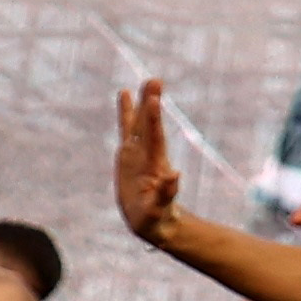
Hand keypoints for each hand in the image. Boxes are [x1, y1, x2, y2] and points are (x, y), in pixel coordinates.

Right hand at [113, 82, 187, 249]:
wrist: (154, 221)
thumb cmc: (157, 218)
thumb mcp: (159, 209)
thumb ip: (166, 193)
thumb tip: (175, 176)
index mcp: (155, 165)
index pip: (154, 137)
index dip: (154, 119)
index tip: (154, 99)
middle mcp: (148, 154)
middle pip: (149, 124)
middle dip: (151, 102)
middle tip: (155, 79)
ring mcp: (138, 153)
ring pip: (138, 123)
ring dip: (141, 103)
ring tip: (146, 81)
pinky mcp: (128, 156)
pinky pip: (126, 130)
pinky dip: (126, 113)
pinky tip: (125, 95)